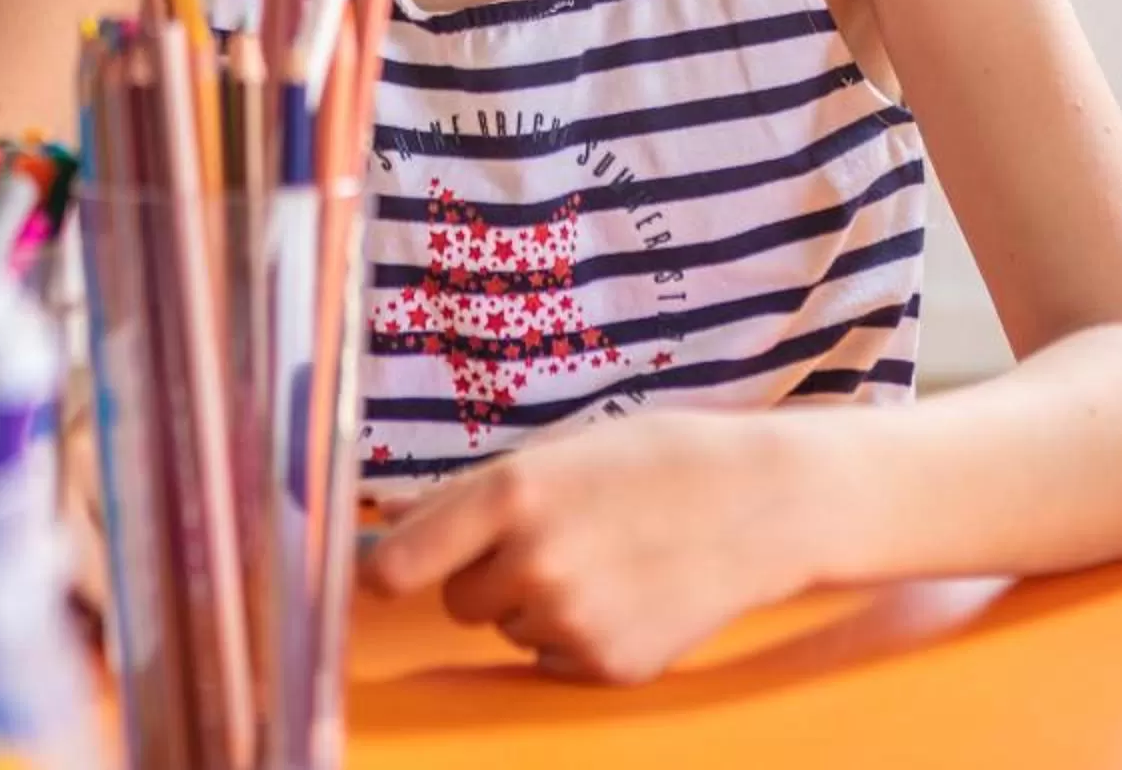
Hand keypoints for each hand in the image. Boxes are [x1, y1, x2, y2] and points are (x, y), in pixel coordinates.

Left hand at [362, 408, 813, 683]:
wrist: (754, 503)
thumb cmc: (648, 460)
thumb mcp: (553, 454)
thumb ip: (471, 501)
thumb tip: (383, 539)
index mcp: (510, 493)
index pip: (398, 564)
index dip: (377, 573)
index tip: (367, 578)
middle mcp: (531, 563)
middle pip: (457, 599)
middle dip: (486, 573)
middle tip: (548, 537)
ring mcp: (570, 622)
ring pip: (507, 627)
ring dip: (534, 601)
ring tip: (600, 556)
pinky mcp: (605, 667)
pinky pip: (551, 658)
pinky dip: (574, 634)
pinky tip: (624, 592)